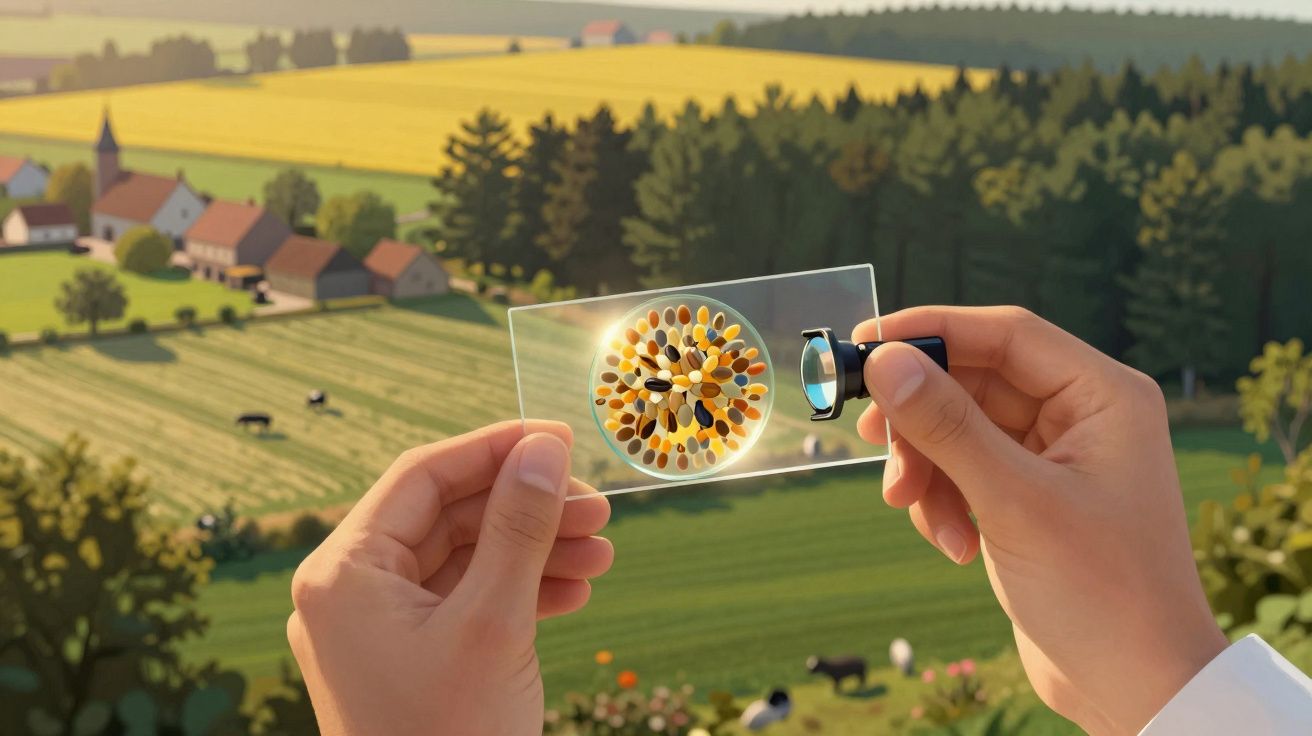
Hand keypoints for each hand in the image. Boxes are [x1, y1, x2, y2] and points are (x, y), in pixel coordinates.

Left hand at [286, 421, 612, 734]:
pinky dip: (519, 591)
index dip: (495, 449)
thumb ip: (518, 526)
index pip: (422, 476)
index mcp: (342, 574)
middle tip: (599, 508)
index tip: (561, 438)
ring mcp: (377, 629)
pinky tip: (576, 592)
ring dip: (534, 551)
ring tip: (603, 554)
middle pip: (448, 517)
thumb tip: (545, 449)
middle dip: (528, 510)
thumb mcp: (493, 621)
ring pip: (463, 559)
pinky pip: (465, 601)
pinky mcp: (407, 657)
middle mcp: (349, 593)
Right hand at [855, 307, 1227, 734]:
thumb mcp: (1015, 501)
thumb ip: (947, 426)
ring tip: (911, 508)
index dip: (931, 330)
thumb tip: (886, 361)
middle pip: (972, 381)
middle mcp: (1080, 415)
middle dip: (921, 418)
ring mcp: (1052, 458)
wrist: (1136, 688)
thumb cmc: (1103, 592)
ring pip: (959, 430)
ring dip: (926, 467)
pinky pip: (964, 471)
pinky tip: (953, 542)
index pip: (1004, 334)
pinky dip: (943, 500)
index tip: (864, 343)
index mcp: (1103, 396)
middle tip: (871, 439)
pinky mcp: (1027, 497)